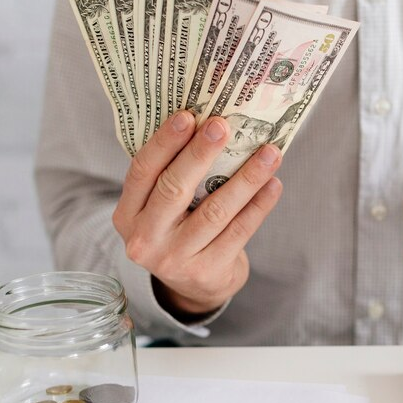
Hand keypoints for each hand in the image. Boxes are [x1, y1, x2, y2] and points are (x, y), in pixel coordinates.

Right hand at [112, 110, 282, 318]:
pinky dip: (259, 205)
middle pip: (174, 189)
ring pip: (215, 211)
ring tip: (269, 153)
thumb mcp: (162, 210)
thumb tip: (209, 125)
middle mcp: (146, 239)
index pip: (142, 171)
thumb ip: (173, 175)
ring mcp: (176, 259)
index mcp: (128, 214)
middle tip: (224, 125)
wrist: (196, 287)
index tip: (188, 115)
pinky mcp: (208, 271)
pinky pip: (239, 231)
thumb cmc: (181, 231)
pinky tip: (274, 184)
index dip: (165, 142)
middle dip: (201, 153)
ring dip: (246, 178)